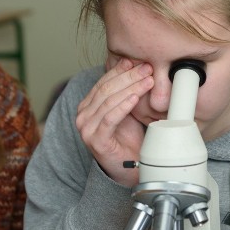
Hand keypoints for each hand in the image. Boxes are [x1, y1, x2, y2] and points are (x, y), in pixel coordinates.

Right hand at [76, 58, 152, 186]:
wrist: (129, 168)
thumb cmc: (128, 138)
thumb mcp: (127, 109)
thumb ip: (127, 91)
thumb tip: (140, 66)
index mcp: (88, 105)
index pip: (103, 82)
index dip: (120, 70)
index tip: (136, 61)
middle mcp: (83, 115)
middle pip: (106, 89)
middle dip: (128, 77)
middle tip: (147, 68)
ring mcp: (86, 128)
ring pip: (109, 101)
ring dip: (130, 88)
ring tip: (147, 81)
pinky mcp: (95, 140)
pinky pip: (110, 119)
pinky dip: (123, 106)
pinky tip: (136, 98)